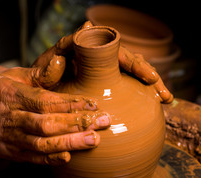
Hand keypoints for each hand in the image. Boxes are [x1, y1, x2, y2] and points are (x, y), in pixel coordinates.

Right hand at [0, 67, 110, 165]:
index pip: (45, 100)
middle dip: (77, 124)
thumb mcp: (8, 77)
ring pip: (43, 144)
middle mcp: (10, 118)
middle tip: (104, 122)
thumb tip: (62, 62)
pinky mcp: (12, 154)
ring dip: (70, 143)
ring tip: (95, 140)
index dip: (71, 103)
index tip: (93, 103)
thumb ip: (37, 75)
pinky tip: (71, 158)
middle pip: (47, 124)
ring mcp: (10, 139)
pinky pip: (34, 159)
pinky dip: (52, 160)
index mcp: (10, 95)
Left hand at [31, 21, 172, 102]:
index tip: (149, 77)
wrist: (35, 91)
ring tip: (166, 99)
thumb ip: (46, 70)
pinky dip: (140, 95)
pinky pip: (126, 86)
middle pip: (129, 60)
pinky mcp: (106, 83)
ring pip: (131, 73)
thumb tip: (60, 59)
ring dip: (150, 85)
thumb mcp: (38, 77)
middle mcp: (96, 57)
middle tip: (163, 93)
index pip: (113, 52)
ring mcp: (103, 70)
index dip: (133, 64)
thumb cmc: (35, 81)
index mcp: (82, 49)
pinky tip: (154, 105)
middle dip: (149, 75)